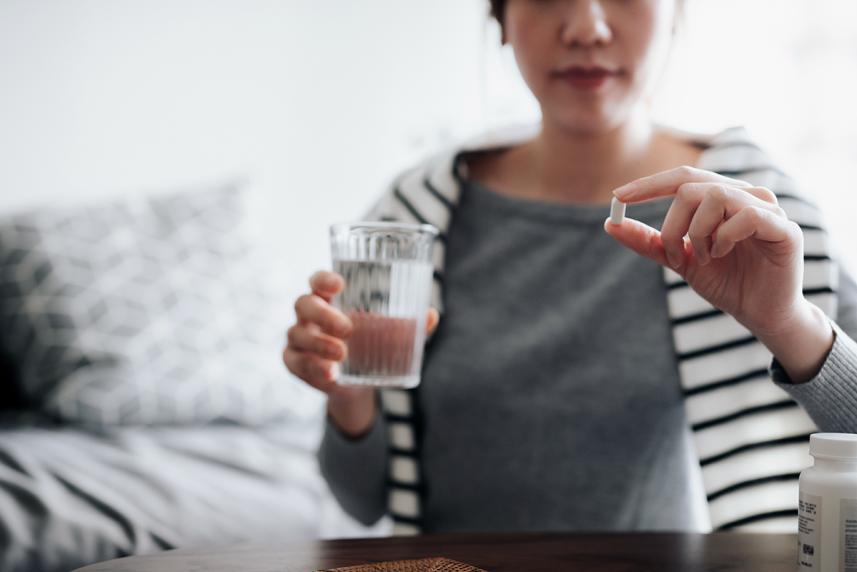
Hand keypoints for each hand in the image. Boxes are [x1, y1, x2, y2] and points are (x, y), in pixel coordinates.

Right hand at [283, 270, 439, 435]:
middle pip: (304, 303)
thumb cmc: (370, 344)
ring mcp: (298, 337)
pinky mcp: (294, 362)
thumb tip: (431, 315)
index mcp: (329, 298)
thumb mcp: (389, 335)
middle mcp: (309, 314)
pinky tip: (330, 374)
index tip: (339, 283)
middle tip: (349, 328)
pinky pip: (294, 361)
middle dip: (324, 315)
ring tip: (343, 355)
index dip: (323, 278)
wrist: (357, 383)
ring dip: (320, 344)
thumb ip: (409, 326)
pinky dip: (311, 367)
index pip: (317, 280)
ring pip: (297, 334)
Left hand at [604, 166, 832, 381]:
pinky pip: (747, 215)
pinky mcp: (785, 227)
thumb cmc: (724, 282)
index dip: (649, 184)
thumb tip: (610, 223)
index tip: (617, 198)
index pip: (682, 177)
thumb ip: (649, 242)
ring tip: (704, 258)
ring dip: (697, 233)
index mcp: (721, 197)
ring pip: (715, 197)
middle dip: (672, 225)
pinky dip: (724, 237)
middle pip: (691, 187)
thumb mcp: (678, 260)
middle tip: (673, 256)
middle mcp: (745, 194)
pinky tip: (724, 254)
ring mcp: (767, 208)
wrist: (759, 314)